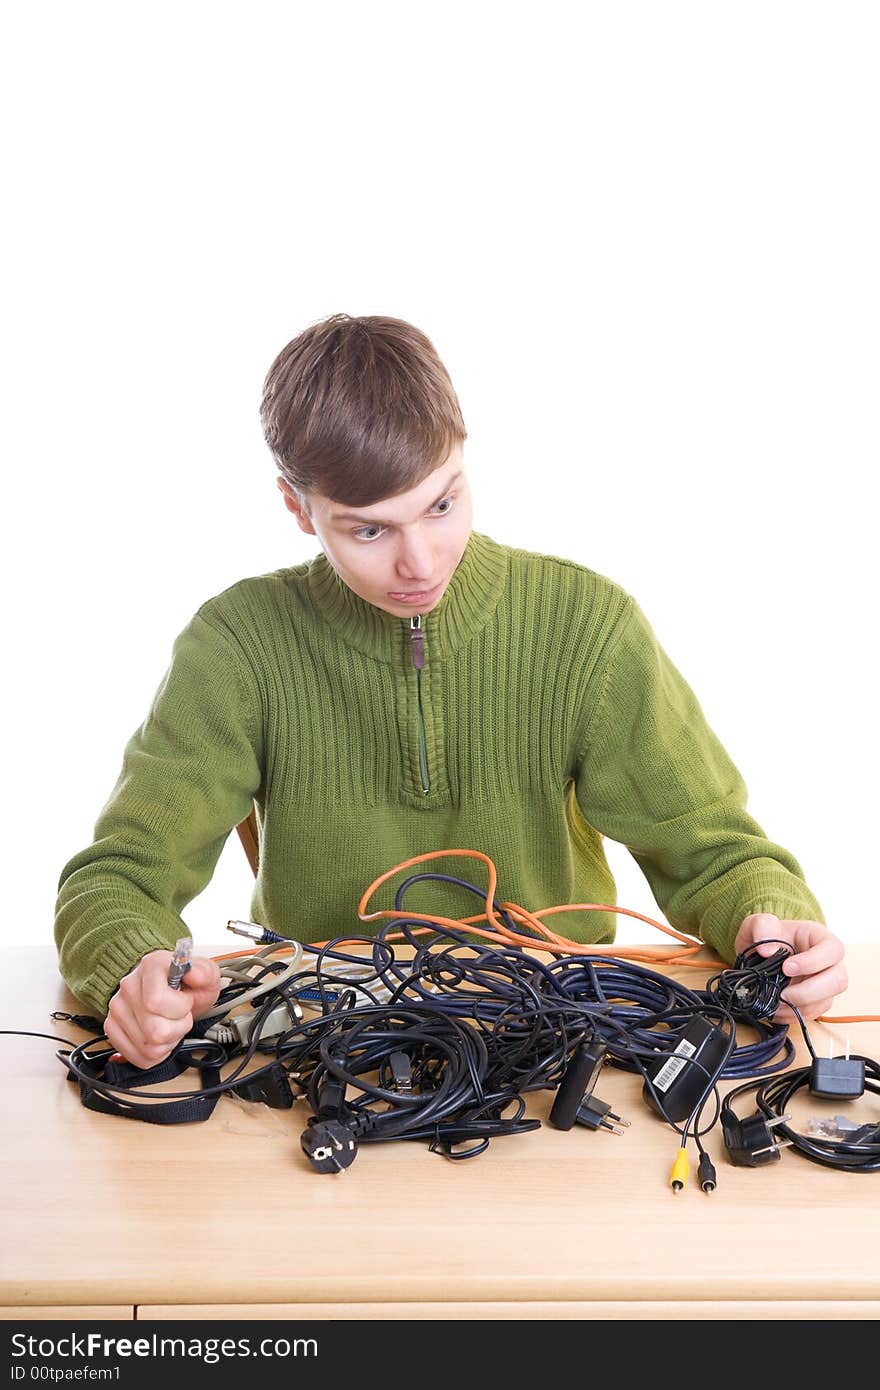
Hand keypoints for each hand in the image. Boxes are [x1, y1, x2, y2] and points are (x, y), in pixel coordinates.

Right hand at [104, 949, 221, 1068]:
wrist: (173, 992)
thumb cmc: (188, 985)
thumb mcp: (206, 974)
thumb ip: (205, 972)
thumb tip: (195, 974)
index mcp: (151, 966)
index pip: (156, 1001)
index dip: (179, 1008)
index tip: (185, 1001)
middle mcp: (129, 986)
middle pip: (155, 1031)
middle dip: (178, 1028)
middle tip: (179, 1015)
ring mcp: (117, 1008)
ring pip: (149, 1048)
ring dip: (168, 1042)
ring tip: (169, 1024)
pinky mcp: (112, 1028)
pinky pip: (138, 1058)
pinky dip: (155, 1053)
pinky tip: (159, 1037)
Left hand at [734, 913, 846, 1021]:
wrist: (761, 952)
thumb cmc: (767, 935)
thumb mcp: (759, 922)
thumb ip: (762, 926)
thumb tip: (767, 950)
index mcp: (820, 938)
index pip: (833, 950)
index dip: (813, 962)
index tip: (787, 968)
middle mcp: (829, 963)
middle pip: (838, 981)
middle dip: (809, 991)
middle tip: (783, 992)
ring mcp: (824, 984)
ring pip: (827, 1002)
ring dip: (800, 1006)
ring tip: (776, 1002)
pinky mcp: (815, 1001)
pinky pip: (812, 1014)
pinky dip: (793, 1015)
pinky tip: (776, 1009)